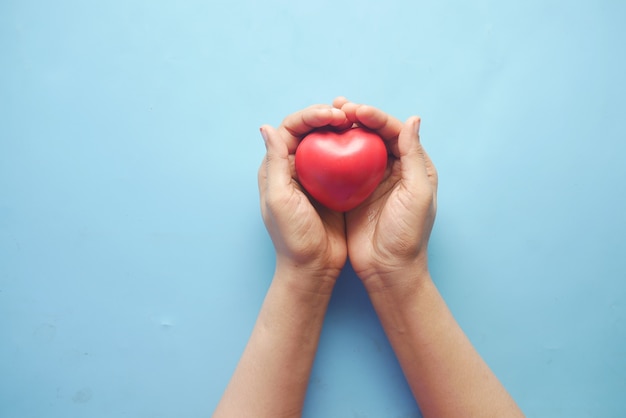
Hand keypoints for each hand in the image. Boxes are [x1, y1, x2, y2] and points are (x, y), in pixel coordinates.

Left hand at [258, 104, 350, 290]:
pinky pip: (345, 160)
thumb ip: (274, 162)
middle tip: (349, 114)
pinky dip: (355, 148)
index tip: (334, 114)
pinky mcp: (335, 188)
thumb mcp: (280, 199)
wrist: (314, 269)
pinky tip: (368, 144)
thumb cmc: (293, 237)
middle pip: (311, 130)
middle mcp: (295, 168)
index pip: (291, 129)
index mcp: (277, 168)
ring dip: (342, 129)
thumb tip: (266, 126)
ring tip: (359, 121)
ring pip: (328, 142)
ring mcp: (316, 178)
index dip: (311, 115)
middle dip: (328, 115)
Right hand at [334, 97, 437, 290]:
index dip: (376, 117)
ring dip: (342, 130)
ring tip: (326, 117)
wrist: (388, 270)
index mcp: (413, 166)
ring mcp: (371, 181)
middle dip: (357, 117)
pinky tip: (318, 143)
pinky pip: (341, 167)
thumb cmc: (408, 235)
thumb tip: (413, 118)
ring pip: (356, 147)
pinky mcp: (353, 194)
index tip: (356, 110)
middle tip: (338, 107)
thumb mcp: (417, 193)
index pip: (394, 132)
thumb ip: (414, 155)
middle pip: (373, 134)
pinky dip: (331, 152)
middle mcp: (393, 169)